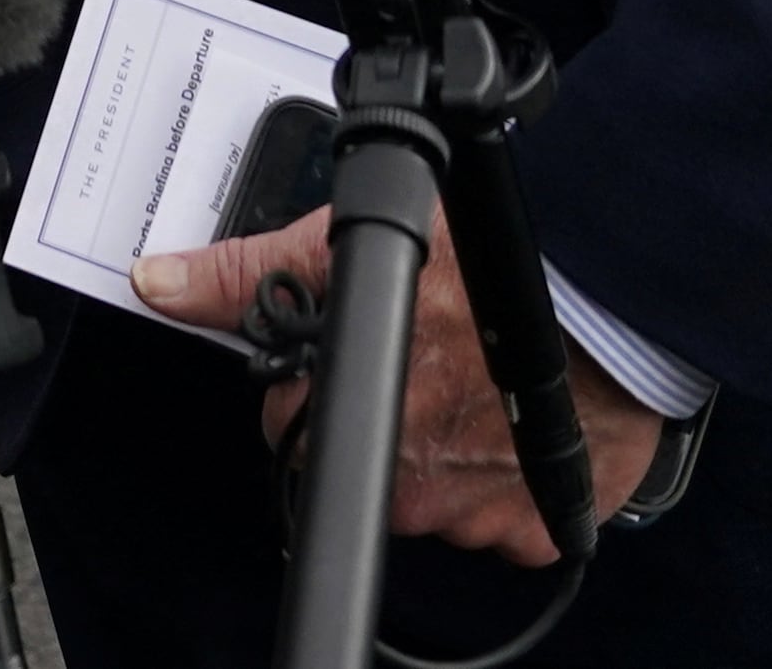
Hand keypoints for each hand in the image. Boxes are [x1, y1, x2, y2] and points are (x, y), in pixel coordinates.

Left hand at [133, 206, 666, 564]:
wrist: (610, 289)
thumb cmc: (484, 260)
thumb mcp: (342, 243)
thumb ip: (245, 275)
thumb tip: (160, 284)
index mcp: (347, 414)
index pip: (292, 422)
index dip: (314, 384)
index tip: (358, 354)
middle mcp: (404, 478)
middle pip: (363, 464)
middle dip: (385, 422)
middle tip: (431, 362)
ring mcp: (471, 513)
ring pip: (434, 497)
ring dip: (448, 452)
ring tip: (481, 384)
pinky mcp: (535, 527)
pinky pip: (505, 524)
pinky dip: (509, 483)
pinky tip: (518, 425)